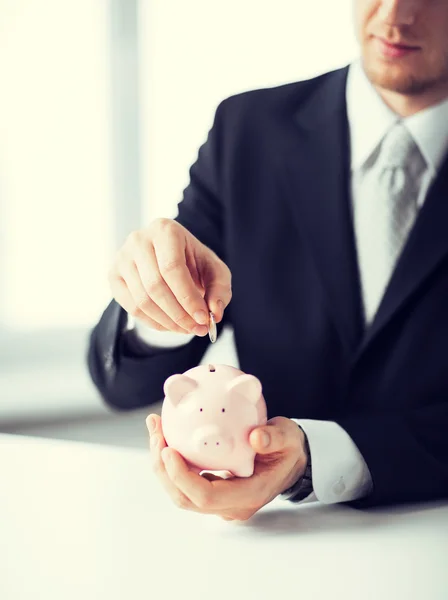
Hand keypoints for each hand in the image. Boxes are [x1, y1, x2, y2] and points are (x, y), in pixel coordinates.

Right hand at [108, 218, 231, 335]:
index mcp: (165, 230)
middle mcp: (139, 240)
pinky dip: (154, 322)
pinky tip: (170, 325)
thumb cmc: (194, 262)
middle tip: (198, 329)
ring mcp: (122, 258)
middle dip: (179, 314)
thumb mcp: (215, 271)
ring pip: (142, 300)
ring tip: (187, 329)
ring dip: (168, 322)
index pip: (172, 268)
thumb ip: (219, 290)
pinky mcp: (114, 275)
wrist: (170, 257)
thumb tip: (214, 313)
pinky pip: (131, 307)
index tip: (203, 318)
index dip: (187, 297)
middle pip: (155, 286)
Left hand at [146, 414, 306, 520]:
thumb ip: (274, 438)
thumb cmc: (289, 448)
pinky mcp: (214, 489)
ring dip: (163, 463)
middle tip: (156, 434)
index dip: (182, 476)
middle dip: (163, 469)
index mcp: (248, 495)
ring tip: (156, 429)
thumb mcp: (288, 438)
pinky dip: (172, 460)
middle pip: (185, 497)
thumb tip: (255, 438)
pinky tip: (167, 434)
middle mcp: (231, 505)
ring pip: (181, 491)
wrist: (291, 458)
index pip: (206, 495)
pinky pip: (186, 480)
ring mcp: (221, 501)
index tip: (169, 450)